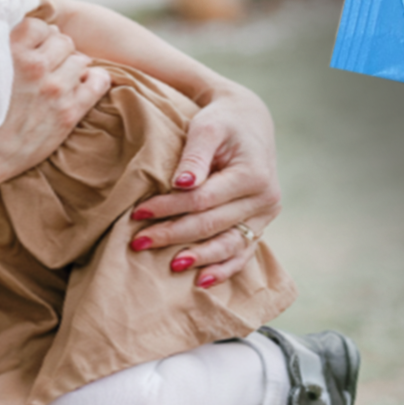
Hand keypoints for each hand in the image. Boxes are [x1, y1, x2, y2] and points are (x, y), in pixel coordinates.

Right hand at [0, 17, 111, 193]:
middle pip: (63, 41)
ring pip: (80, 60)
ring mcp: (55, 90)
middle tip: (50, 63)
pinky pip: (97, 83)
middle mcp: (35, 68)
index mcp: (11, 53)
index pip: (39, 25)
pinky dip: (95, 79)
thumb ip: (1, 48)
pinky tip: (86, 82)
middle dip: (58, 50)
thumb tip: (26, 30)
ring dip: (73, 65)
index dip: (39, 35)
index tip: (36, 46)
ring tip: (63, 77)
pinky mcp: (68, 113)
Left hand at [126, 82, 282, 287]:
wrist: (249, 122)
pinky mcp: (260, 225)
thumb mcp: (207, 128)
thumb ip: (195, 156)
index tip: (137, 212)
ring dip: (198, 258)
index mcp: (254, 175)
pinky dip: (223, 269)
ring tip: (169, 266)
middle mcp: (266, 199)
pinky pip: (243, 253)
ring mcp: (265, 216)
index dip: (169, 208)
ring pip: (229, 245)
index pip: (203, 199)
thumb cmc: (222, 122)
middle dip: (174, 235)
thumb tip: (181, 184)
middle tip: (139, 242)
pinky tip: (201, 281)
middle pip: (212, 225)